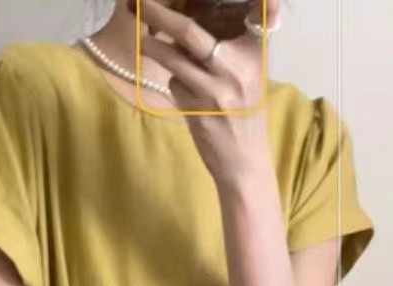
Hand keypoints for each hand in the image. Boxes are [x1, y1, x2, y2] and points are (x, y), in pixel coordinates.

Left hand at [131, 0, 278, 188]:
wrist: (244, 162)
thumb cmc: (246, 113)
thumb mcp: (252, 73)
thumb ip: (233, 45)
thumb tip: (189, 22)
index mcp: (253, 54)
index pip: (250, 14)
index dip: (232, 0)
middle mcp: (234, 69)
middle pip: (189, 32)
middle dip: (158, 14)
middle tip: (139, 3)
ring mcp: (213, 90)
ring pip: (173, 57)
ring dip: (153, 46)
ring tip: (143, 37)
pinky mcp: (196, 110)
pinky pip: (175, 83)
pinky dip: (174, 80)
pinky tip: (185, 89)